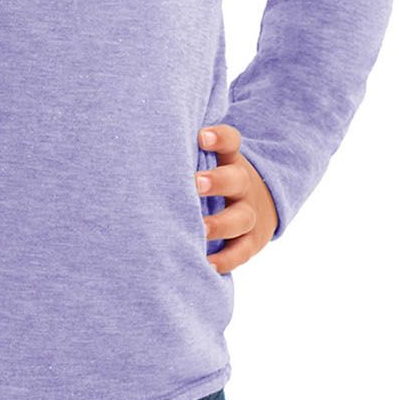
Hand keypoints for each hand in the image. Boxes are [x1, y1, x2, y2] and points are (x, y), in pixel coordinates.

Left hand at [195, 124, 277, 272]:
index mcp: (229, 160)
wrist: (259, 204)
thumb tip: (139, 146)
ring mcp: (249, 214)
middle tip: (196, 183)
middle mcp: (242, 185)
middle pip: (236, 179)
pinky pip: (241, 251)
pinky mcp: (251, 241)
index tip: (201, 136)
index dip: (219, 137)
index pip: (230, 142)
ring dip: (220, 224)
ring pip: (241, 218)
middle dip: (216, 181)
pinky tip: (206, 263)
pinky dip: (225, 259)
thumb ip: (185, 154)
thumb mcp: (209, 160)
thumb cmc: (214, 179)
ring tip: (200, 229)